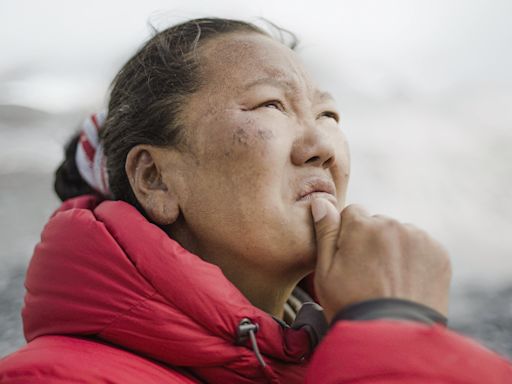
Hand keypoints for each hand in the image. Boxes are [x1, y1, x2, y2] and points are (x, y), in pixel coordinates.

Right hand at [311, 199, 451, 322]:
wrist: (393, 337)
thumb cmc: (351, 305)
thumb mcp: (326, 271)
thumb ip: (325, 232)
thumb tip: (321, 202)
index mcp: (361, 225)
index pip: (352, 214)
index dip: (348, 236)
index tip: (350, 259)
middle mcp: (391, 224)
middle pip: (377, 224)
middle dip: (373, 240)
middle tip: (369, 274)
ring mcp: (418, 238)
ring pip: (400, 235)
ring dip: (394, 249)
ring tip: (389, 281)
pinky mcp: (438, 253)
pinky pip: (421, 247)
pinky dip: (415, 260)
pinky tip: (406, 282)